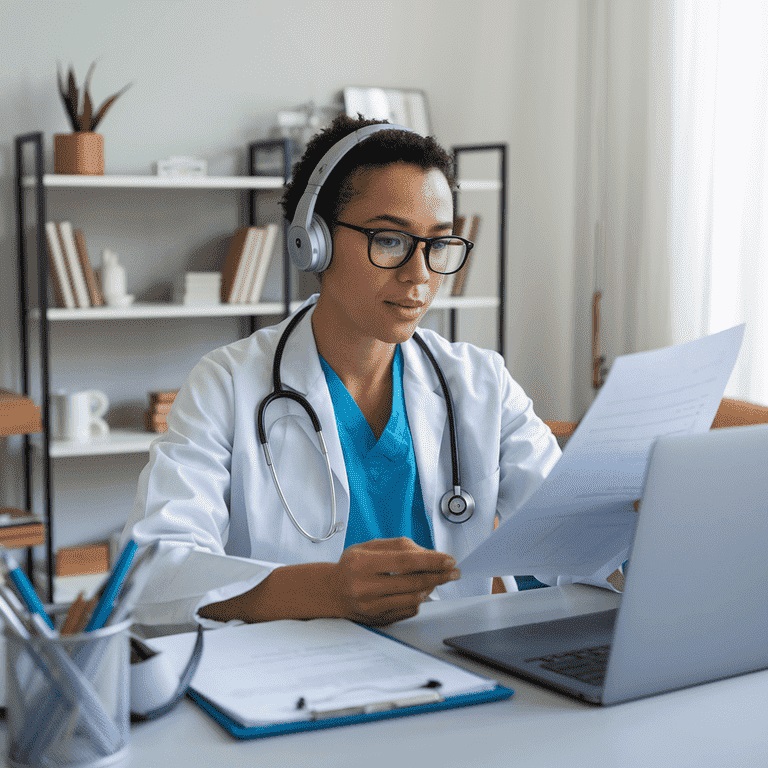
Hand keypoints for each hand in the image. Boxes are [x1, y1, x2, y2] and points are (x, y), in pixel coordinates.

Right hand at [331, 537, 459, 625]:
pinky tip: (419, 591)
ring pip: (413, 599)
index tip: (449, 560)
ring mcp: (371, 608)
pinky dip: (419, 600)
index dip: (430, 561)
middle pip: (412, 583)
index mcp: (362, 564)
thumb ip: (399, 546)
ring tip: (437, 579)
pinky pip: (408, 611)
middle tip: (454, 571)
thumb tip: (429, 554)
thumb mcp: (370, 547)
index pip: (404, 562)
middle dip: (438, 576)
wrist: (332, 592)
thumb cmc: (354, 565)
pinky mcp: (378, 620)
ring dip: (430, 588)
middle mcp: (365, 588)